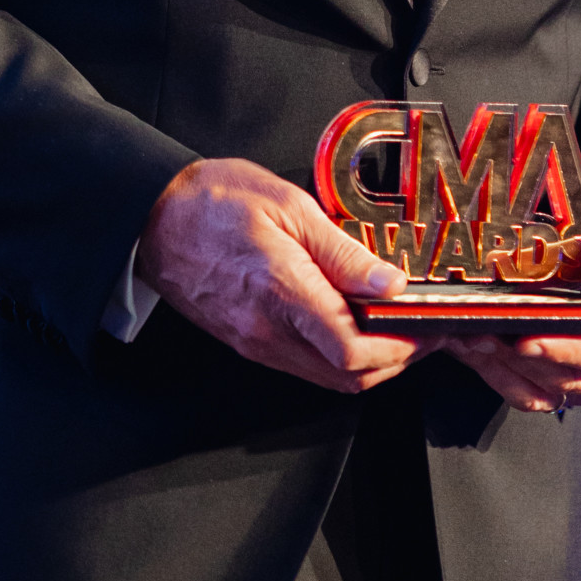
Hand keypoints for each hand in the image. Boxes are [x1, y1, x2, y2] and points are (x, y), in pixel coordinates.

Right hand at [134, 157, 428, 394]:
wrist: (155, 218)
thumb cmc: (215, 201)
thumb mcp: (289, 206)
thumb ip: (342, 251)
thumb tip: (390, 283)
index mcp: (283, 293)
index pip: (352, 350)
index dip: (400, 347)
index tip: (425, 327)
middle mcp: (268, 332)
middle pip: (348, 377)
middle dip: (396, 361)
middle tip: (421, 328)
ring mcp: (257, 344)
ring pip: (329, 380)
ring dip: (370, 364)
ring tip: (394, 326)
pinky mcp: (249, 344)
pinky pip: (306, 367)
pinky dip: (339, 358)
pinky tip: (352, 325)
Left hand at [449, 208, 580, 413]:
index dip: (568, 350)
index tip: (530, 339)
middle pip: (570, 377)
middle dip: (524, 357)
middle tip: (485, 331)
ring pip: (542, 389)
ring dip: (503, 363)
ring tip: (471, 332)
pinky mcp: (560, 391)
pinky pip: (524, 394)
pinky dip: (495, 372)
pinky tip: (472, 343)